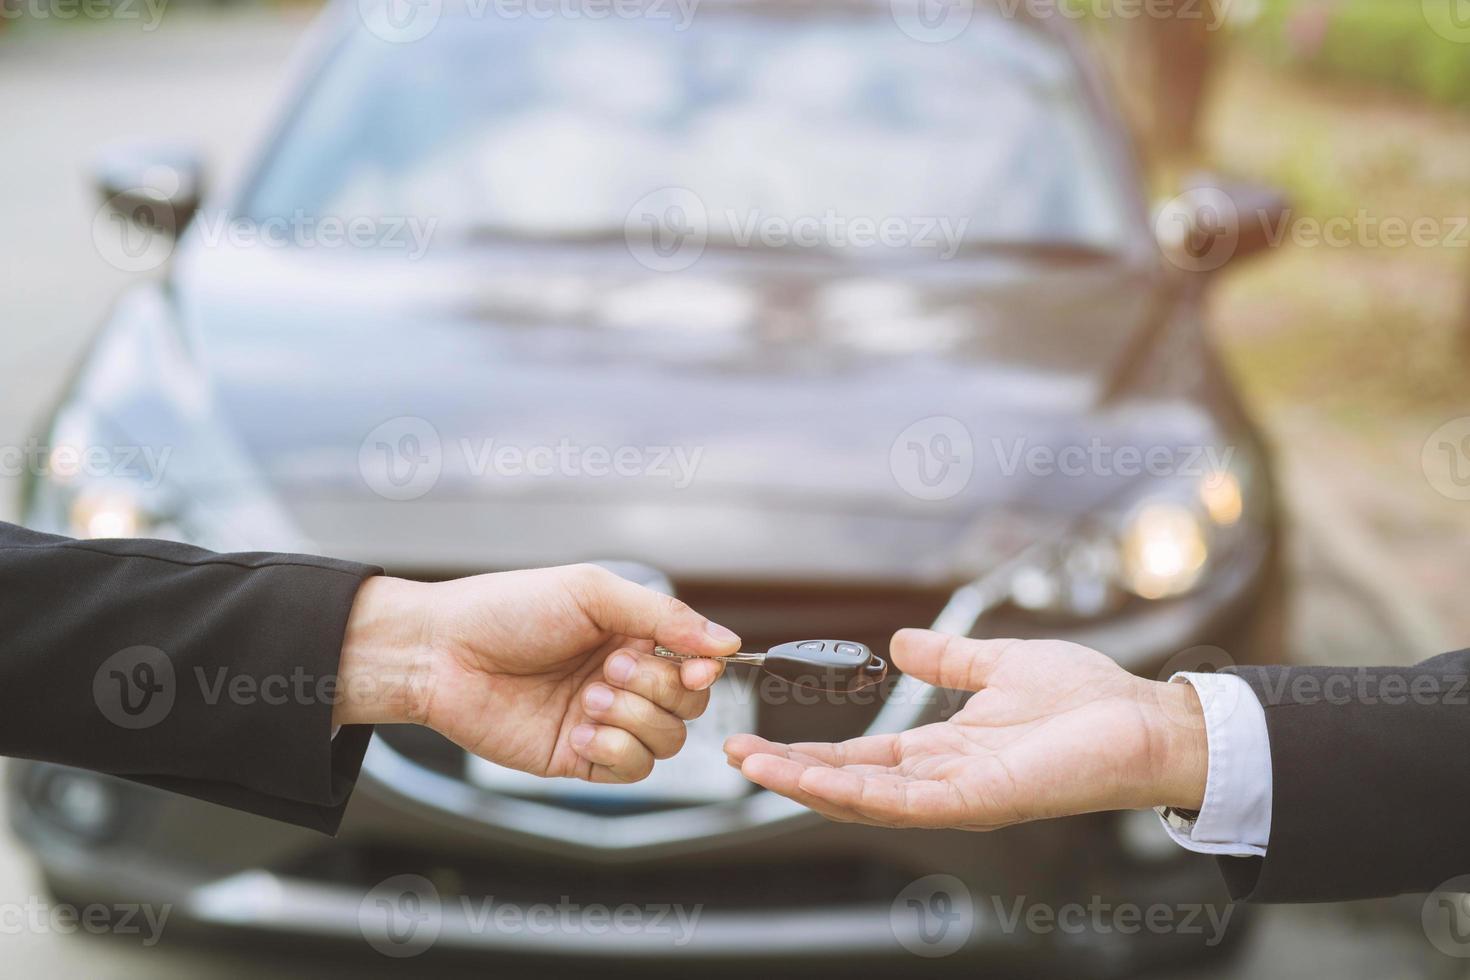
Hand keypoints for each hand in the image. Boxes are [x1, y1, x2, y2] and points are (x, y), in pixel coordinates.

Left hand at [334, 565, 740, 782]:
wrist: (441, 653)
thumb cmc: (507, 609)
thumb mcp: (593, 592)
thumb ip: (664, 616)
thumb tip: (726, 643)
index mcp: (630, 635)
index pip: (696, 661)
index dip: (704, 668)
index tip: (696, 666)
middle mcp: (623, 679)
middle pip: (689, 705)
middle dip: (658, 687)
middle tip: (610, 667)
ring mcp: (602, 722)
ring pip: (667, 741)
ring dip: (635, 719)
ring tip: (590, 697)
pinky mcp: (578, 759)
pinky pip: (630, 772)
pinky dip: (617, 753)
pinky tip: (583, 731)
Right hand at [724, 628, 1206, 828]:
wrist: (1145, 720)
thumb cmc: (1087, 699)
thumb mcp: (998, 665)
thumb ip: (948, 659)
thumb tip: (901, 642)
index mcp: (946, 751)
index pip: (862, 758)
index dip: (810, 752)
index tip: (762, 741)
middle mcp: (943, 781)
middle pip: (850, 783)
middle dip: (790, 772)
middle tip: (736, 755)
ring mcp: (957, 796)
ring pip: (864, 797)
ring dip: (805, 782)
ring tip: (754, 765)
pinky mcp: (977, 801)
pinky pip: (902, 801)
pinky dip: (851, 790)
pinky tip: (810, 778)